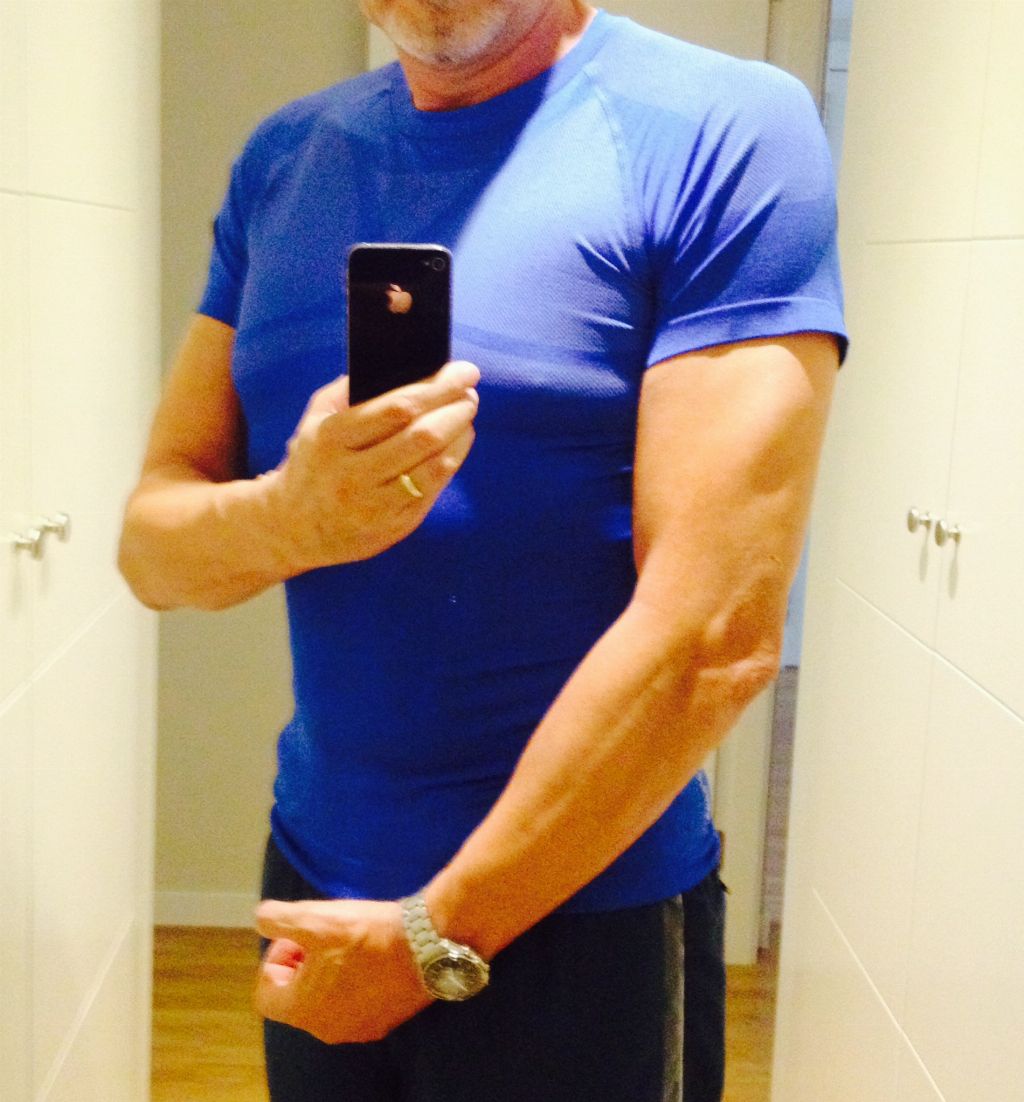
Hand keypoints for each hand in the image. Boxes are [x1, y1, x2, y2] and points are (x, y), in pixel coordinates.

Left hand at [255, 897, 431, 1043]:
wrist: (427, 943)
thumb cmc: (366, 933)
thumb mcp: (314, 917)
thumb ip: (276, 919)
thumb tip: (262, 920)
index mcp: (302, 1009)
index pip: (265, 992)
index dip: (275, 959)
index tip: (298, 936)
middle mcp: (326, 1029)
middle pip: (296, 998)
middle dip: (302, 965)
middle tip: (322, 936)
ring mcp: (357, 1030)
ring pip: (326, 1002)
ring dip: (327, 974)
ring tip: (348, 944)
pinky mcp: (384, 1023)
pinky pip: (354, 1006)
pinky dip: (353, 985)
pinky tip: (371, 958)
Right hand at [264, 361, 479, 571]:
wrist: (294, 527)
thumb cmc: (313, 461)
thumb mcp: (316, 420)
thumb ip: (351, 389)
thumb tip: (404, 363)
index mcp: (332, 439)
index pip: (397, 408)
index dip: (438, 387)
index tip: (463, 370)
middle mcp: (353, 474)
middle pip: (422, 437)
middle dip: (455, 409)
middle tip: (470, 392)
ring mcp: (375, 505)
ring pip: (435, 465)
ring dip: (460, 435)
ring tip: (465, 415)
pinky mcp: (394, 527)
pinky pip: (434, 489)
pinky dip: (452, 461)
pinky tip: (456, 445)